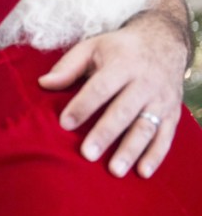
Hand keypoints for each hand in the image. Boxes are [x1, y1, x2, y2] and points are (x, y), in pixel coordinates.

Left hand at [39, 13, 187, 178]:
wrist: (163, 42)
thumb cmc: (118, 49)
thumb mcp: (92, 48)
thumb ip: (68, 67)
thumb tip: (43, 83)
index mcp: (122, 64)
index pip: (100, 88)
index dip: (83, 106)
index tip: (64, 124)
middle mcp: (144, 83)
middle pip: (123, 111)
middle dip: (105, 133)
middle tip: (87, 154)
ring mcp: (161, 100)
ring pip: (146, 127)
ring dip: (131, 150)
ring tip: (114, 170)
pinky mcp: (172, 114)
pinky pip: (166, 137)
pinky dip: (156, 156)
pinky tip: (143, 173)